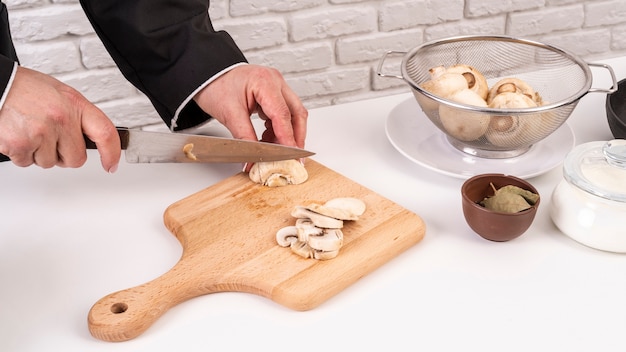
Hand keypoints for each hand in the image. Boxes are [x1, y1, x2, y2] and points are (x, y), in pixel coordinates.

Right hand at [0, 67, 120, 171]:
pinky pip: (27, 163)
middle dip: (64, 155)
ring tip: (30, 131)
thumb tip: (92, 137)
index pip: (105, 133)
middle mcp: (61, 119)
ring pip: (49, 163)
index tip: (111, 164)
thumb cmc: (25, 88)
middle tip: (50, 138)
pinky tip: (18, 134)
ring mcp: (40, 133)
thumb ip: (78, 116)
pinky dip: (22, 154)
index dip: (112, 153)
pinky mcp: (19, 145)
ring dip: (40, 153)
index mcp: (75, 104)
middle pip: (76, 159)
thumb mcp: (61, 94)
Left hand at [193, 64, 307, 148]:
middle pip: (296, 113)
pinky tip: (269, 140)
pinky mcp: (274, 93)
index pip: (282, 114)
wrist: (207, 76)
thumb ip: (245, 137)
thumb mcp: (229, 114)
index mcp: (265, 82)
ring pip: (293, 114)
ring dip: (287, 134)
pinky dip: (279, 129)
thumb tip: (254, 158)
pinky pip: (284, 114)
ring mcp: (277, 86)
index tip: (291, 155)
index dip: (288, 138)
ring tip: (276, 151)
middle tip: (294, 158)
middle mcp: (275, 82)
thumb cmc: (216, 86)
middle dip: (296, 137)